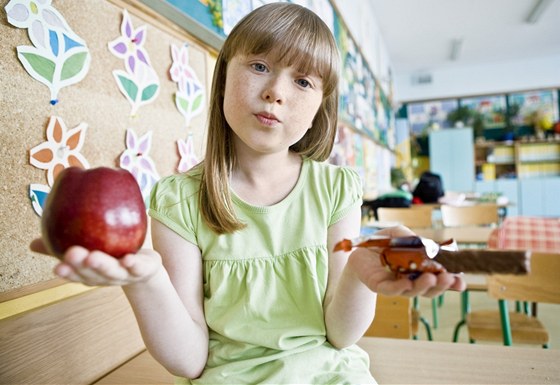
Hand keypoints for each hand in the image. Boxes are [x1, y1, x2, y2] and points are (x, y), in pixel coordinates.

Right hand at [30, 238, 162, 286]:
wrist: (145, 270)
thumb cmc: (112, 256)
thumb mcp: (88, 250)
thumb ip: (62, 247)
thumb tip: (32, 243)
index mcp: (91, 274)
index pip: (76, 275)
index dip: (67, 273)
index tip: (56, 266)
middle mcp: (106, 277)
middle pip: (93, 274)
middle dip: (81, 266)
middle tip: (72, 254)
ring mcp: (125, 275)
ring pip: (113, 271)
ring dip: (103, 265)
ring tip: (93, 256)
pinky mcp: (143, 270)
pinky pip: (138, 268)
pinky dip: (133, 264)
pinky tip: (127, 259)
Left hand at [347, 225, 465, 297]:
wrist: (359, 249)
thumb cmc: (384, 242)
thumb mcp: (400, 234)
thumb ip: (414, 238)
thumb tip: (427, 245)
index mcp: (421, 270)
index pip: (440, 279)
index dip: (452, 282)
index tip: (462, 282)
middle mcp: (411, 280)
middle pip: (430, 289)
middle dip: (442, 285)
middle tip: (450, 279)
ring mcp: (396, 285)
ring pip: (412, 291)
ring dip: (423, 286)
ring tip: (432, 278)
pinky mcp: (379, 286)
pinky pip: (391, 289)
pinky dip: (400, 287)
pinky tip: (408, 283)